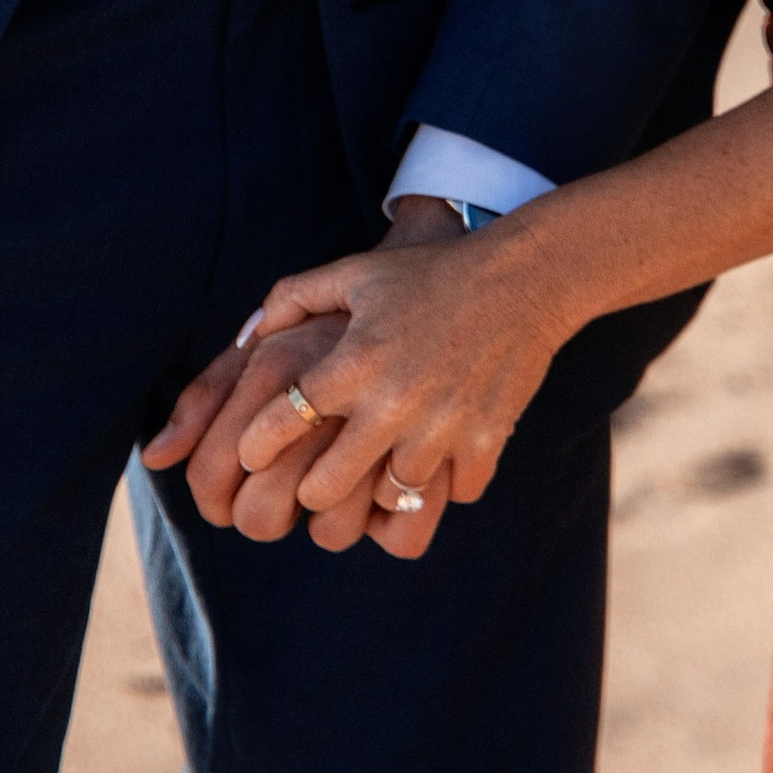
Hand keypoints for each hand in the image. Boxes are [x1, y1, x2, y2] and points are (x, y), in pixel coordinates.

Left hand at [234, 216, 570, 527]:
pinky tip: (438, 456)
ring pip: (388, 499)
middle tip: (314, 478)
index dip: (255, 446)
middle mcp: (392, 403)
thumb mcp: (356, 272)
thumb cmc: (430, 276)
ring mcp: (441, 429)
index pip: (279, 424)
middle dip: (311, 489)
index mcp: (354, 361)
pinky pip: (450, 496)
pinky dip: (443, 483)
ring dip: (382, 488)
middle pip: (323, 489)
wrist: (524, 280)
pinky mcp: (484, 445)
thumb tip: (247, 337)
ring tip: (380, 467)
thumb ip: (293, 298)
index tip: (254, 452)